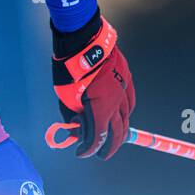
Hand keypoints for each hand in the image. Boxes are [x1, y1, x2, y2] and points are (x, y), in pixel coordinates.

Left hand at [50, 11, 135, 159]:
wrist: (83, 40)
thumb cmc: (70, 69)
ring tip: (111, 137)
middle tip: (101, 154)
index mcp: (101, 108)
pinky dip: (125, 112)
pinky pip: (129, 101)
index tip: (81, 154)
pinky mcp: (126, 78)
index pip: (98, 137)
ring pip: (127, 116)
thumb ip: (73, 116)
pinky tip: (120, 115)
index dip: (89, 149)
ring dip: (118, 129)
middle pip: (118, 131)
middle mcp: (117, 102)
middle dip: (108, 146)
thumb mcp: (65, 96)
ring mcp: (124, 89)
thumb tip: (76, 129)